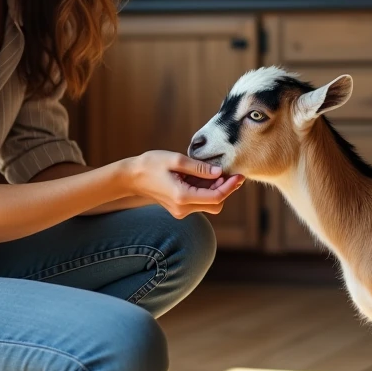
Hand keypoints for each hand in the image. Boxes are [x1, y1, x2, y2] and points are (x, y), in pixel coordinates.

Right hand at [123, 150, 245, 218]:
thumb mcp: (176, 160)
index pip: (216, 197)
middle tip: (228, 172)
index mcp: (182, 196)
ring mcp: (181, 211)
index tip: (239, 175)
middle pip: (215, 204)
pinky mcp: (179, 209)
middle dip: (225, 189)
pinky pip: (199, 202)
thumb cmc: (151, 164)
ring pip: (208, 204)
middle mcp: (183, 208)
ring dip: (215, 189)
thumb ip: (199, 168)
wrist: (132, 177)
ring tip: (211, 171)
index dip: (230, 187)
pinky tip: (201, 177)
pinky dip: (205, 190)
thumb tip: (219, 172)